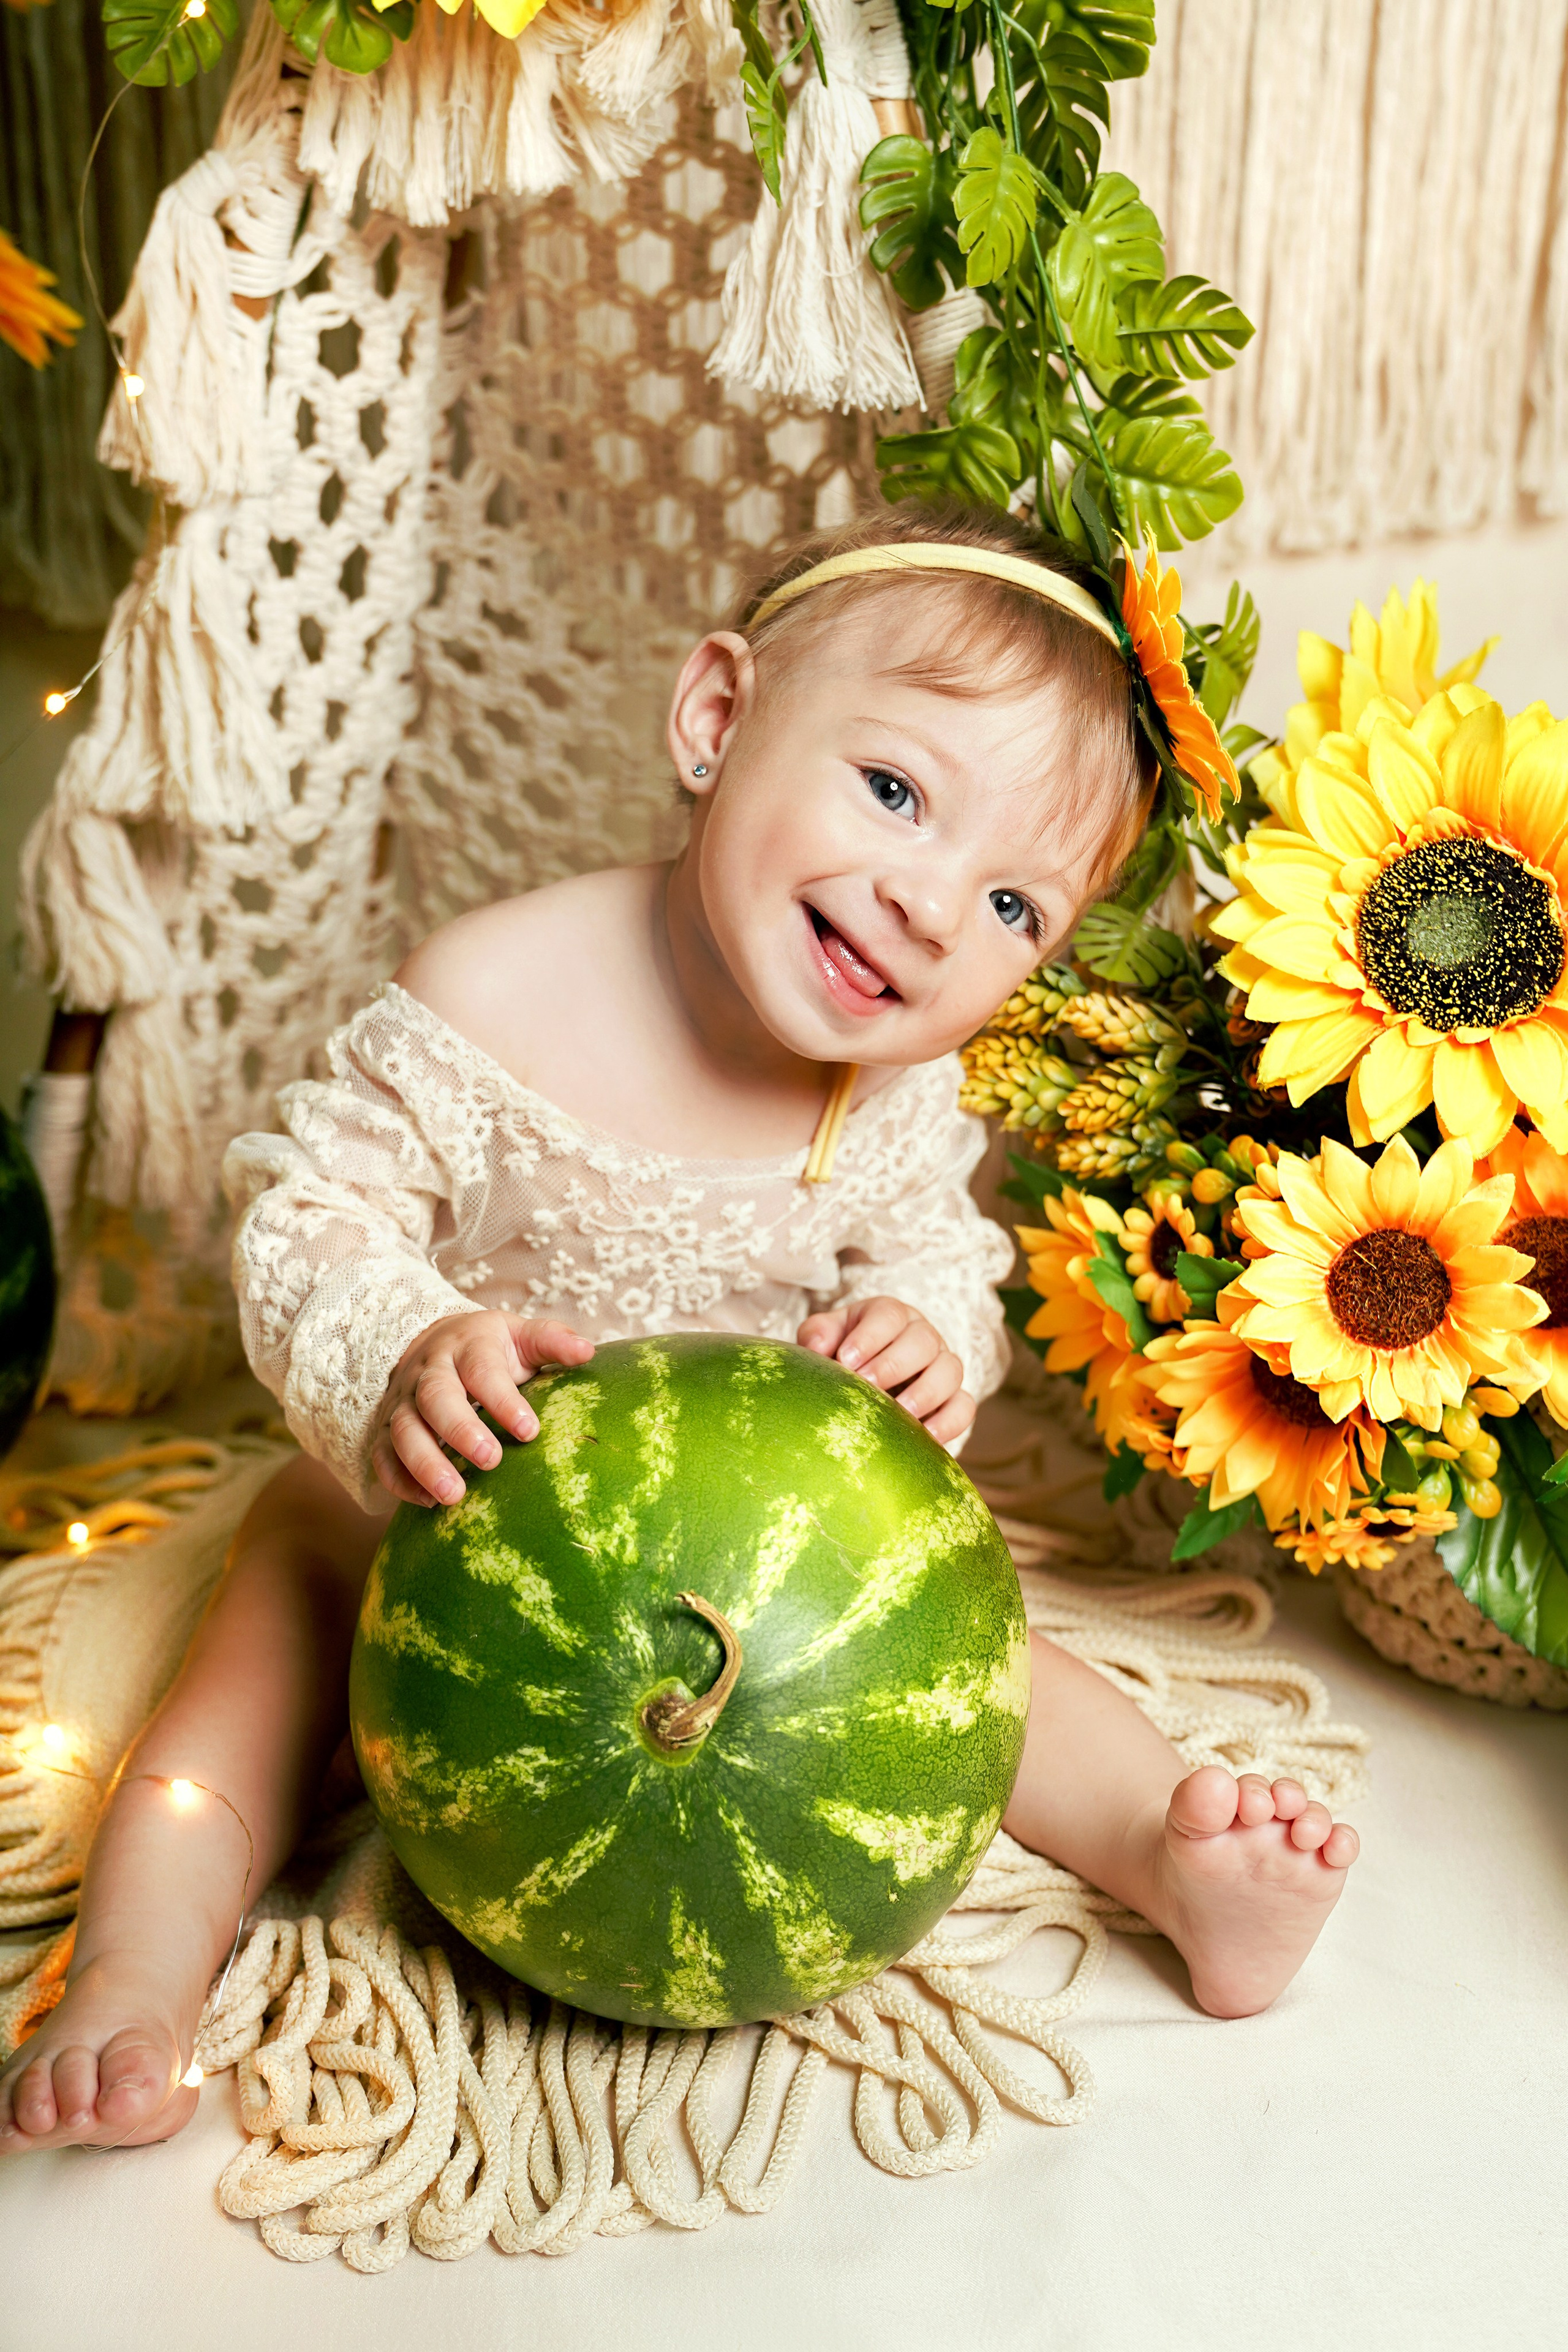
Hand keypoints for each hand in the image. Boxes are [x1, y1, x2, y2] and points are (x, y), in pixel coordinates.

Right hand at [371, 1312, 593, 1507]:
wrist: (434, 1342)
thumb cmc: (489, 1348)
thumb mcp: (520, 1336)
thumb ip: (552, 1341)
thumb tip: (586, 1352)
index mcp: (467, 1346)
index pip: (481, 1368)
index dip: (502, 1399)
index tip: (530, 1430)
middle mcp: (429, 1371)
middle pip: (435, 1396)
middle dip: (460, 1430)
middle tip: (489, 1460)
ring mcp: (403, 1400)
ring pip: (403, 1429)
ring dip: (425, 1463)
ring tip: (453, 1496)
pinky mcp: (387, 1427)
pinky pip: (382, 1455)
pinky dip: (399, 1480)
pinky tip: (426, 1503)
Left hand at [797, 1296, 973, 1446]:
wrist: (865, 1382)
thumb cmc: (843, 1354)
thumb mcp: (827, 1338)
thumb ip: (818, 1334)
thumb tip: (816, 1346)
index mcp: (890, 1315)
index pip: (889, 1315)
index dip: (870, 1336)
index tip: (846, 1360)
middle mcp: (922, 1336)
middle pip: (923, 1340)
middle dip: (894, 1365)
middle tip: (868, 1386)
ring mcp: (942, 1366)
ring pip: (950, 1370)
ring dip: (926, 1392)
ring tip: (900, 1413)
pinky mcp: (954, 1398)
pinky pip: (964, 1406)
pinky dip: (950, 1421)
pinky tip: (927, 1437)